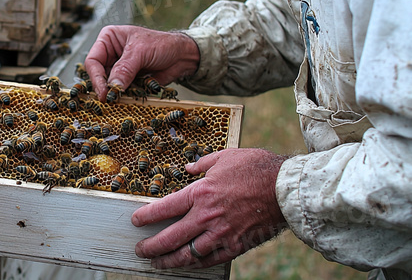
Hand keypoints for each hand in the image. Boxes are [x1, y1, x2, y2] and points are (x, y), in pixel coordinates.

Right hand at [84, 25, 199, 100]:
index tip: (103, 92)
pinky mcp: (128, 81)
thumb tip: (113, 87)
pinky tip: (131, 98)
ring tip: (121, 100)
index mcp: (108, 39)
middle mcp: (111, 54)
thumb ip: (125, 69)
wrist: (183, 56)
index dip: (96, 77)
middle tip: (110, 100)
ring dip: (116, 93)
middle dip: (105, 88)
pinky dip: (125, 97)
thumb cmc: (162, 44)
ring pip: (109, 85)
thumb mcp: (141, 52)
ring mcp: (119, 69)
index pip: (93, 60)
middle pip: (99, 75)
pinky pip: (121, 91)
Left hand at [131, 149, 287, 268]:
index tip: (135, 221)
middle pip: (171, 237)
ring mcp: (221, 234)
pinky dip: (196, 264)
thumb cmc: (257, 169)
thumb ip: (202, 164)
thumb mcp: (225, 157)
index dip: (147, 217)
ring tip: (157, 262)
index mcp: (201, 193)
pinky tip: (188, 264)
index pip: (165, 208)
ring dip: (170, 260)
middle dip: (152, 246)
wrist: (286, 189)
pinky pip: (211, 259)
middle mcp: (207, 216)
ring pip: (188, 254)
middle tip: (140, 250)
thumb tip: (188, 168)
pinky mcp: (236, 245)